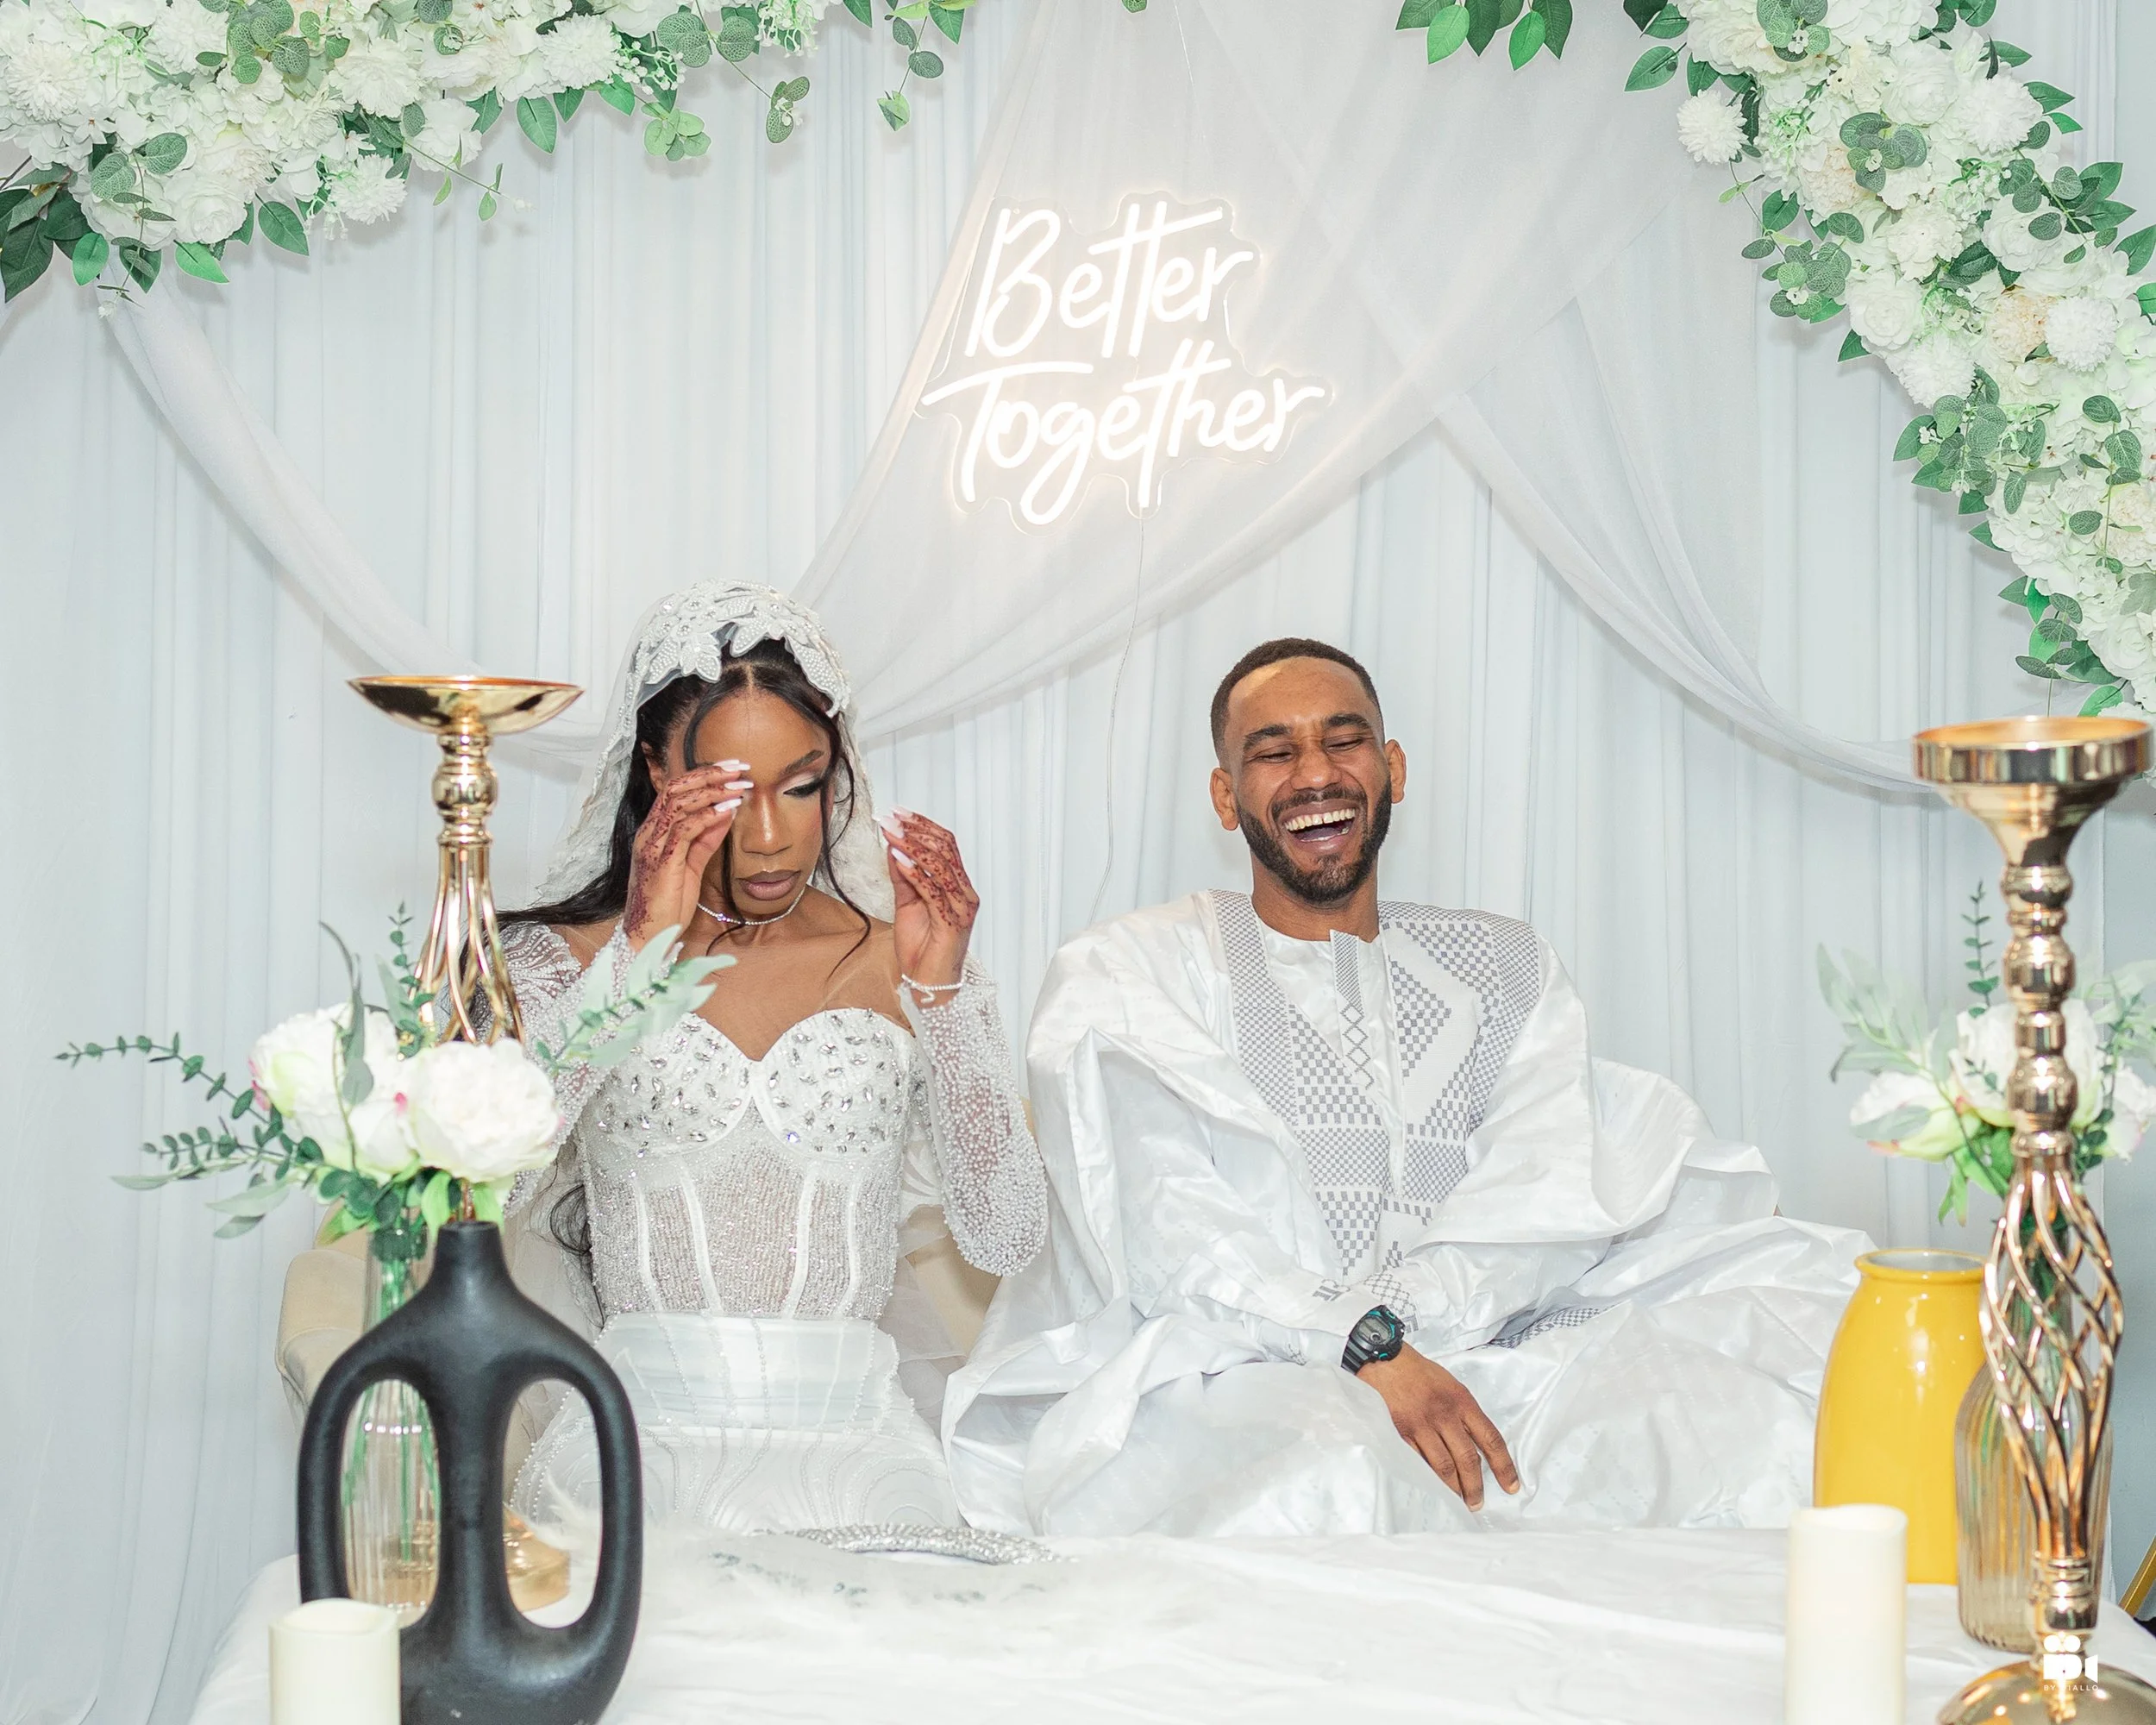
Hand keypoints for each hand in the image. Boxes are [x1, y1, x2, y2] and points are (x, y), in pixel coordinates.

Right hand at [622, 760, 749, 950]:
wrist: (649, 938)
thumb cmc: (668, 906)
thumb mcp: (691, 866)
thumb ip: (706, 839)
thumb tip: (726, 813)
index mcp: (652, 833)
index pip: (674, 790)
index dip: (702, 775)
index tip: (731, 768)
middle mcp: (648, 834)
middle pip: (676, 789)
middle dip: (709, 774)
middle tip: (739, 767)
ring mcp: (652, 846)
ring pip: (680, 804)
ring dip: (713, 791)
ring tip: (739, 785)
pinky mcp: (662, 862)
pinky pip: (684, 829)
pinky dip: (707, 816)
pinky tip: (727, 809)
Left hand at [878, 807, 978, 997]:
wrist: (929, 986)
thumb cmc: (921, 949)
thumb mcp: (907, 905)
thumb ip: (903, 877)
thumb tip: (893, 847)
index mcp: (959, 887)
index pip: (946, 846)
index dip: (923, 826)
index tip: (898, 813)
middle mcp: (965, 894)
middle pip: (945, 850)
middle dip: (915, 831)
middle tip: (890, 818)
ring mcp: (962, 909)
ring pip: (940, 867)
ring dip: (912, 846)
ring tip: (891, 832)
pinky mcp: (953, 924)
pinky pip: (934, 892)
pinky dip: (915, 873)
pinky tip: (898, 859)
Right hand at [1356, 1345, 1518, 1509]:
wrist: (1385, 1361)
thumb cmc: (1420, 1372)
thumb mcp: (1451, 1385)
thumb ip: (1464, 1413)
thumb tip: (1476, 1443)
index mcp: (1462, 1402)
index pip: (1490, 1439)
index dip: (1504, 1466)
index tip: (1512, 1486)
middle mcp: (1445, 1415)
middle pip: (1468, 1459)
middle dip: (1476, 1486)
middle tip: (1478, 1503)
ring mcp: (1422, 1425)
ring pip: (1443, 1466)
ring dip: (1453, 1488)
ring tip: (1458, 1501)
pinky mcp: (1401, 1432)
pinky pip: (1418, 1461)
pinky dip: (1427, 1477)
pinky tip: (1433, 1487)